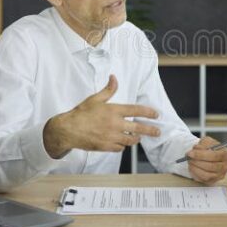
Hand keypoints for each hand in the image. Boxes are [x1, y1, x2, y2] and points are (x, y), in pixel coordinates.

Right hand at [43, 75, 160, 157]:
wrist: (68, 130)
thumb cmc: (81, 114)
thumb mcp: (95, 99)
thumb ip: (108, 90)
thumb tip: (114, 78)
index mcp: (114, 111)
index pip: (136, 110)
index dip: (149, 112)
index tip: (156, 115)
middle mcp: (115, 124)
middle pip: (139, 128)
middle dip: (151, 130)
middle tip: (157, 131)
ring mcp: (111, 137)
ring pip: (130, 140)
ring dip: (136, 139)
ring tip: (138, 137)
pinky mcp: (106, 146)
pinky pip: (120, 148)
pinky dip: (123, 146)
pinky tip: (122, 143)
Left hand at [186, 136, 226, 184]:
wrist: (209, 154)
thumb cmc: (209, 147)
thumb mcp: (207, 141)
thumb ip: (202, 144)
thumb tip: (196, 149)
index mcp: (226, 154)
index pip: (215, 156)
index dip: (201, 155)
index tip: (190, 153)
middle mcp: (225, 166)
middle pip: (211, 166)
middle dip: (197, 162)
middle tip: (189, 158)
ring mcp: (220, 175)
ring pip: (207, 175)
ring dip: (195, 169)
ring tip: (190, 162)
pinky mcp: (213, 181)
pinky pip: (203, 180)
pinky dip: (195, 174)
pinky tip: (192, 168)